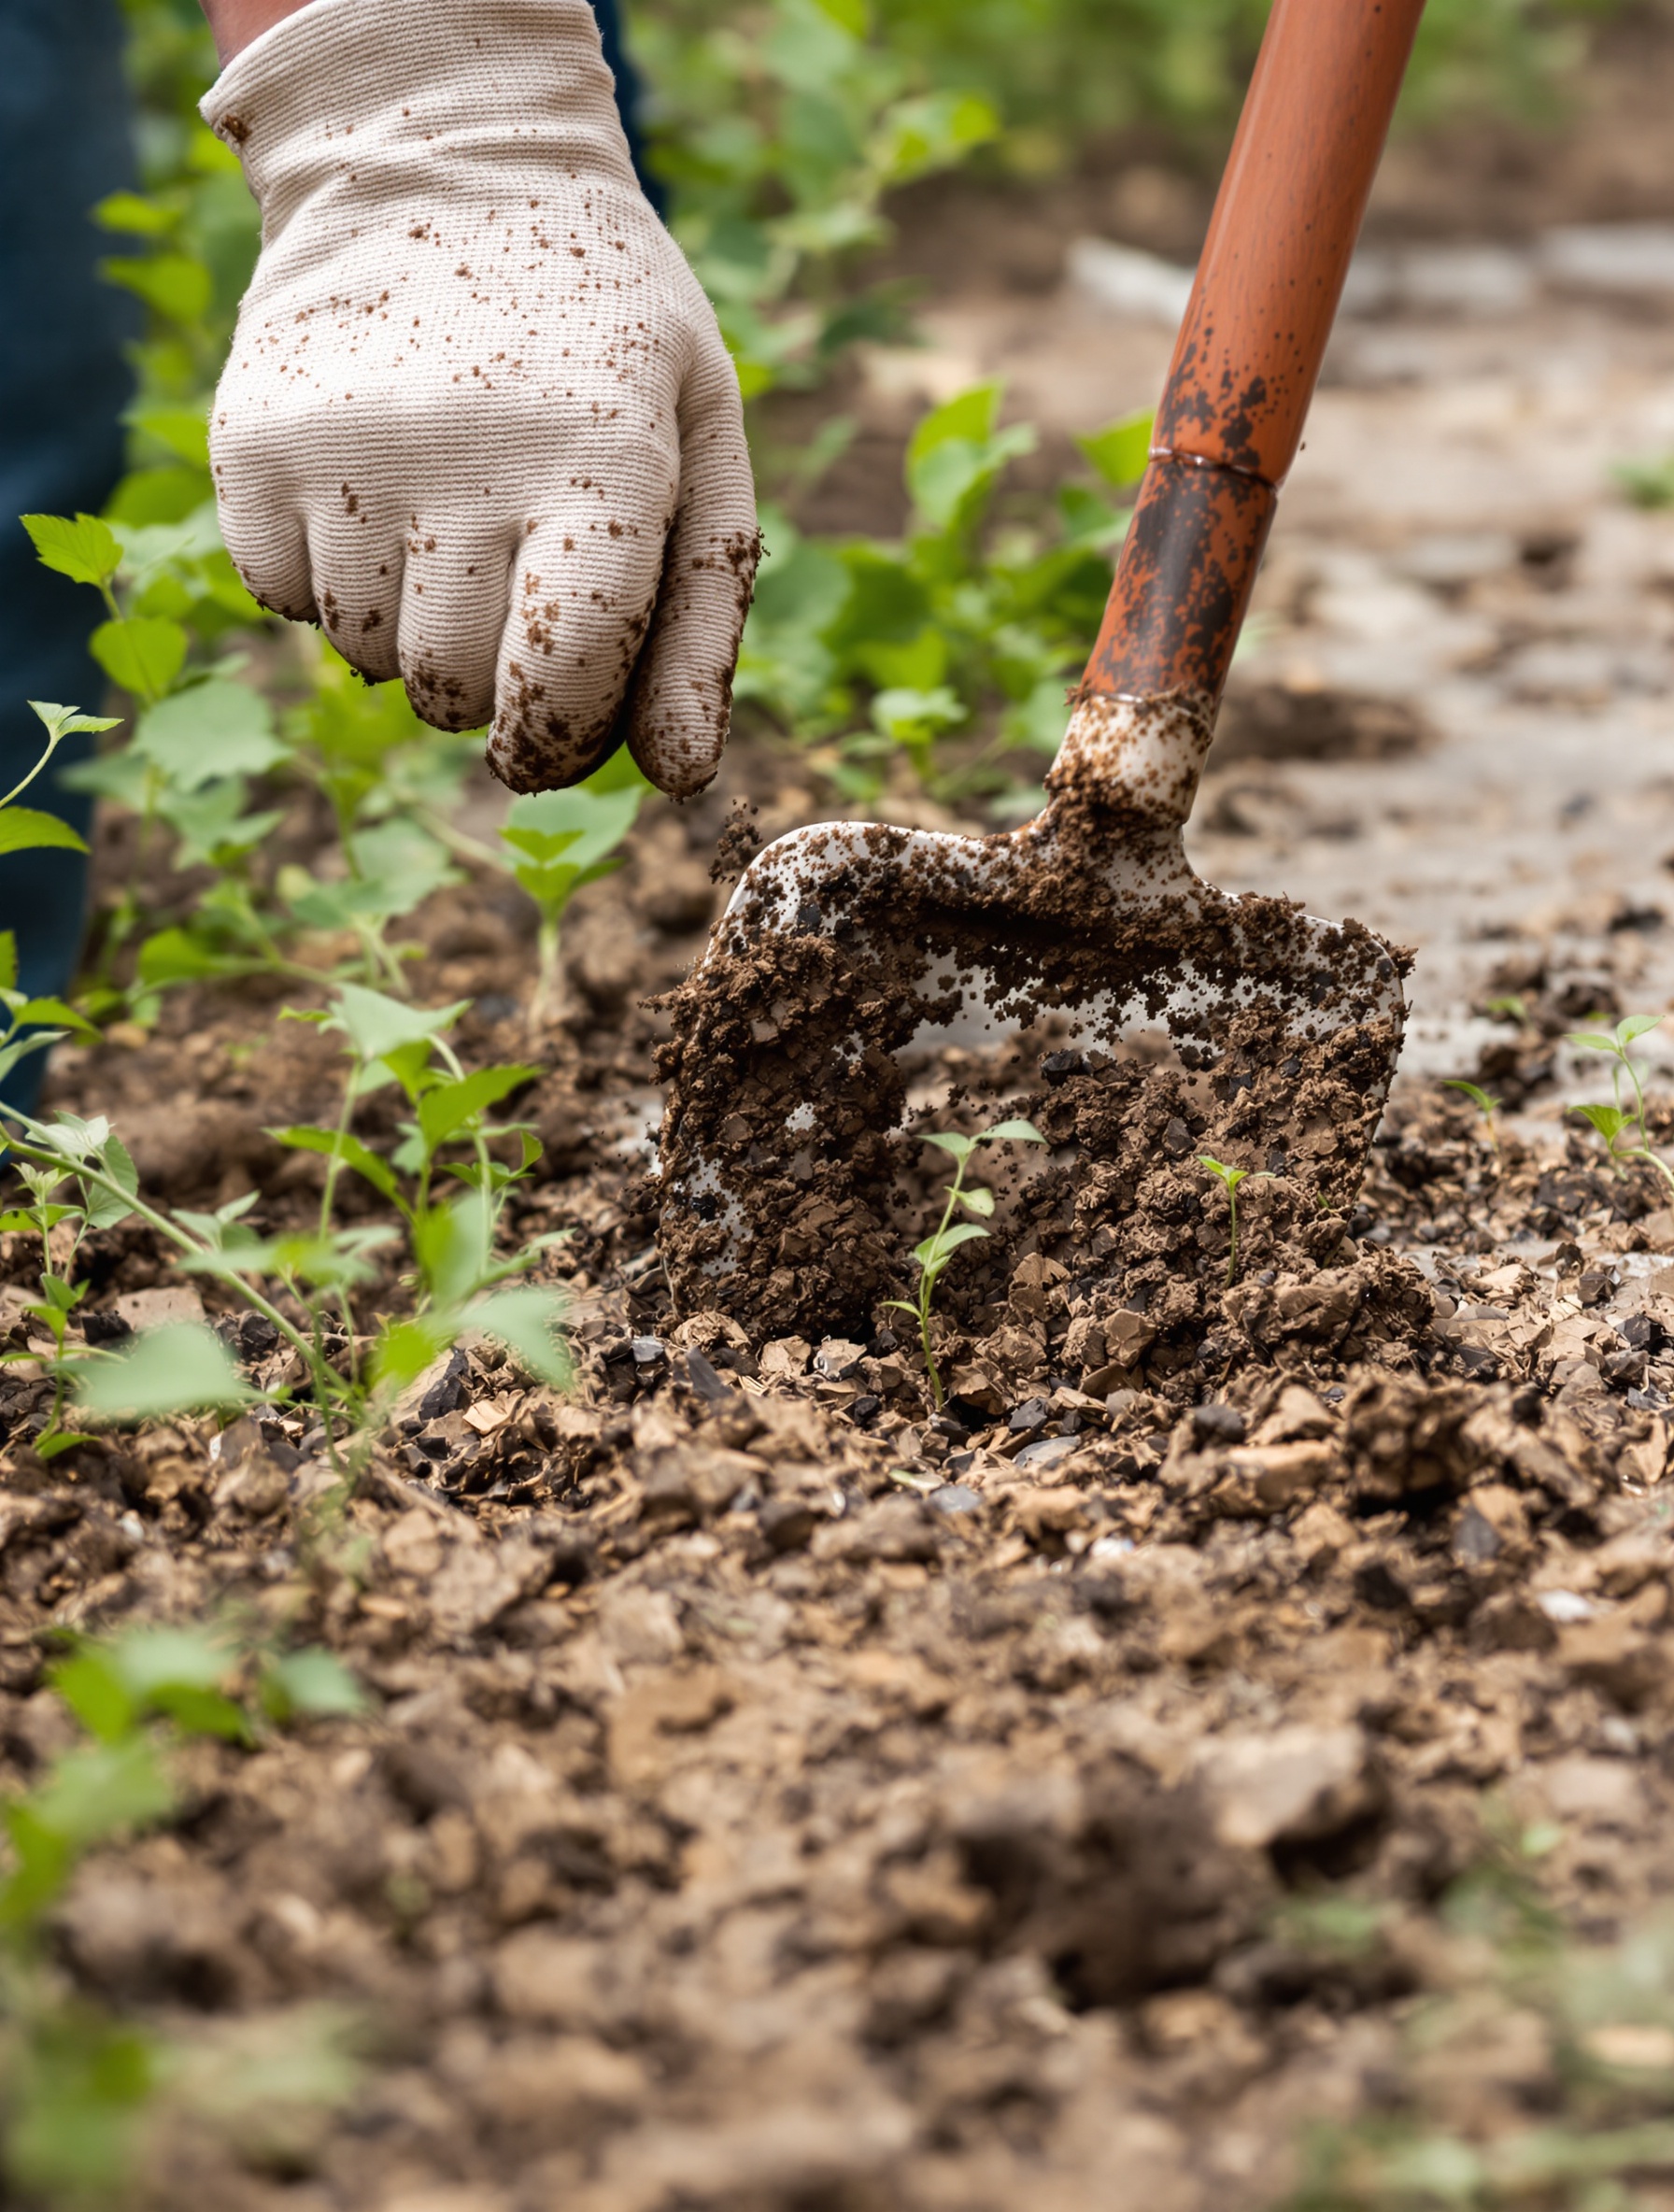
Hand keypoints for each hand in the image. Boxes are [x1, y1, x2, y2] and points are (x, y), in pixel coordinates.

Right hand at [201, 0, 757, 797]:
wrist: (444, 162)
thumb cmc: (604, 337)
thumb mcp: (700, 446)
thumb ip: (702, 622)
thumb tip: (678, 780)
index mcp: (600, 464)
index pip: (559, 688)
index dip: (555, 743)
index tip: (550, 735)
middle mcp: (462, 457)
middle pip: (454, 693)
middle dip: (486, 685)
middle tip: (503, 595)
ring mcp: (342, 449)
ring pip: (367, 660)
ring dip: (409, 629)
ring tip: (442, 520)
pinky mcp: (252, 443)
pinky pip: (284, 603)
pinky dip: (327, 582)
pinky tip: (371, 493)